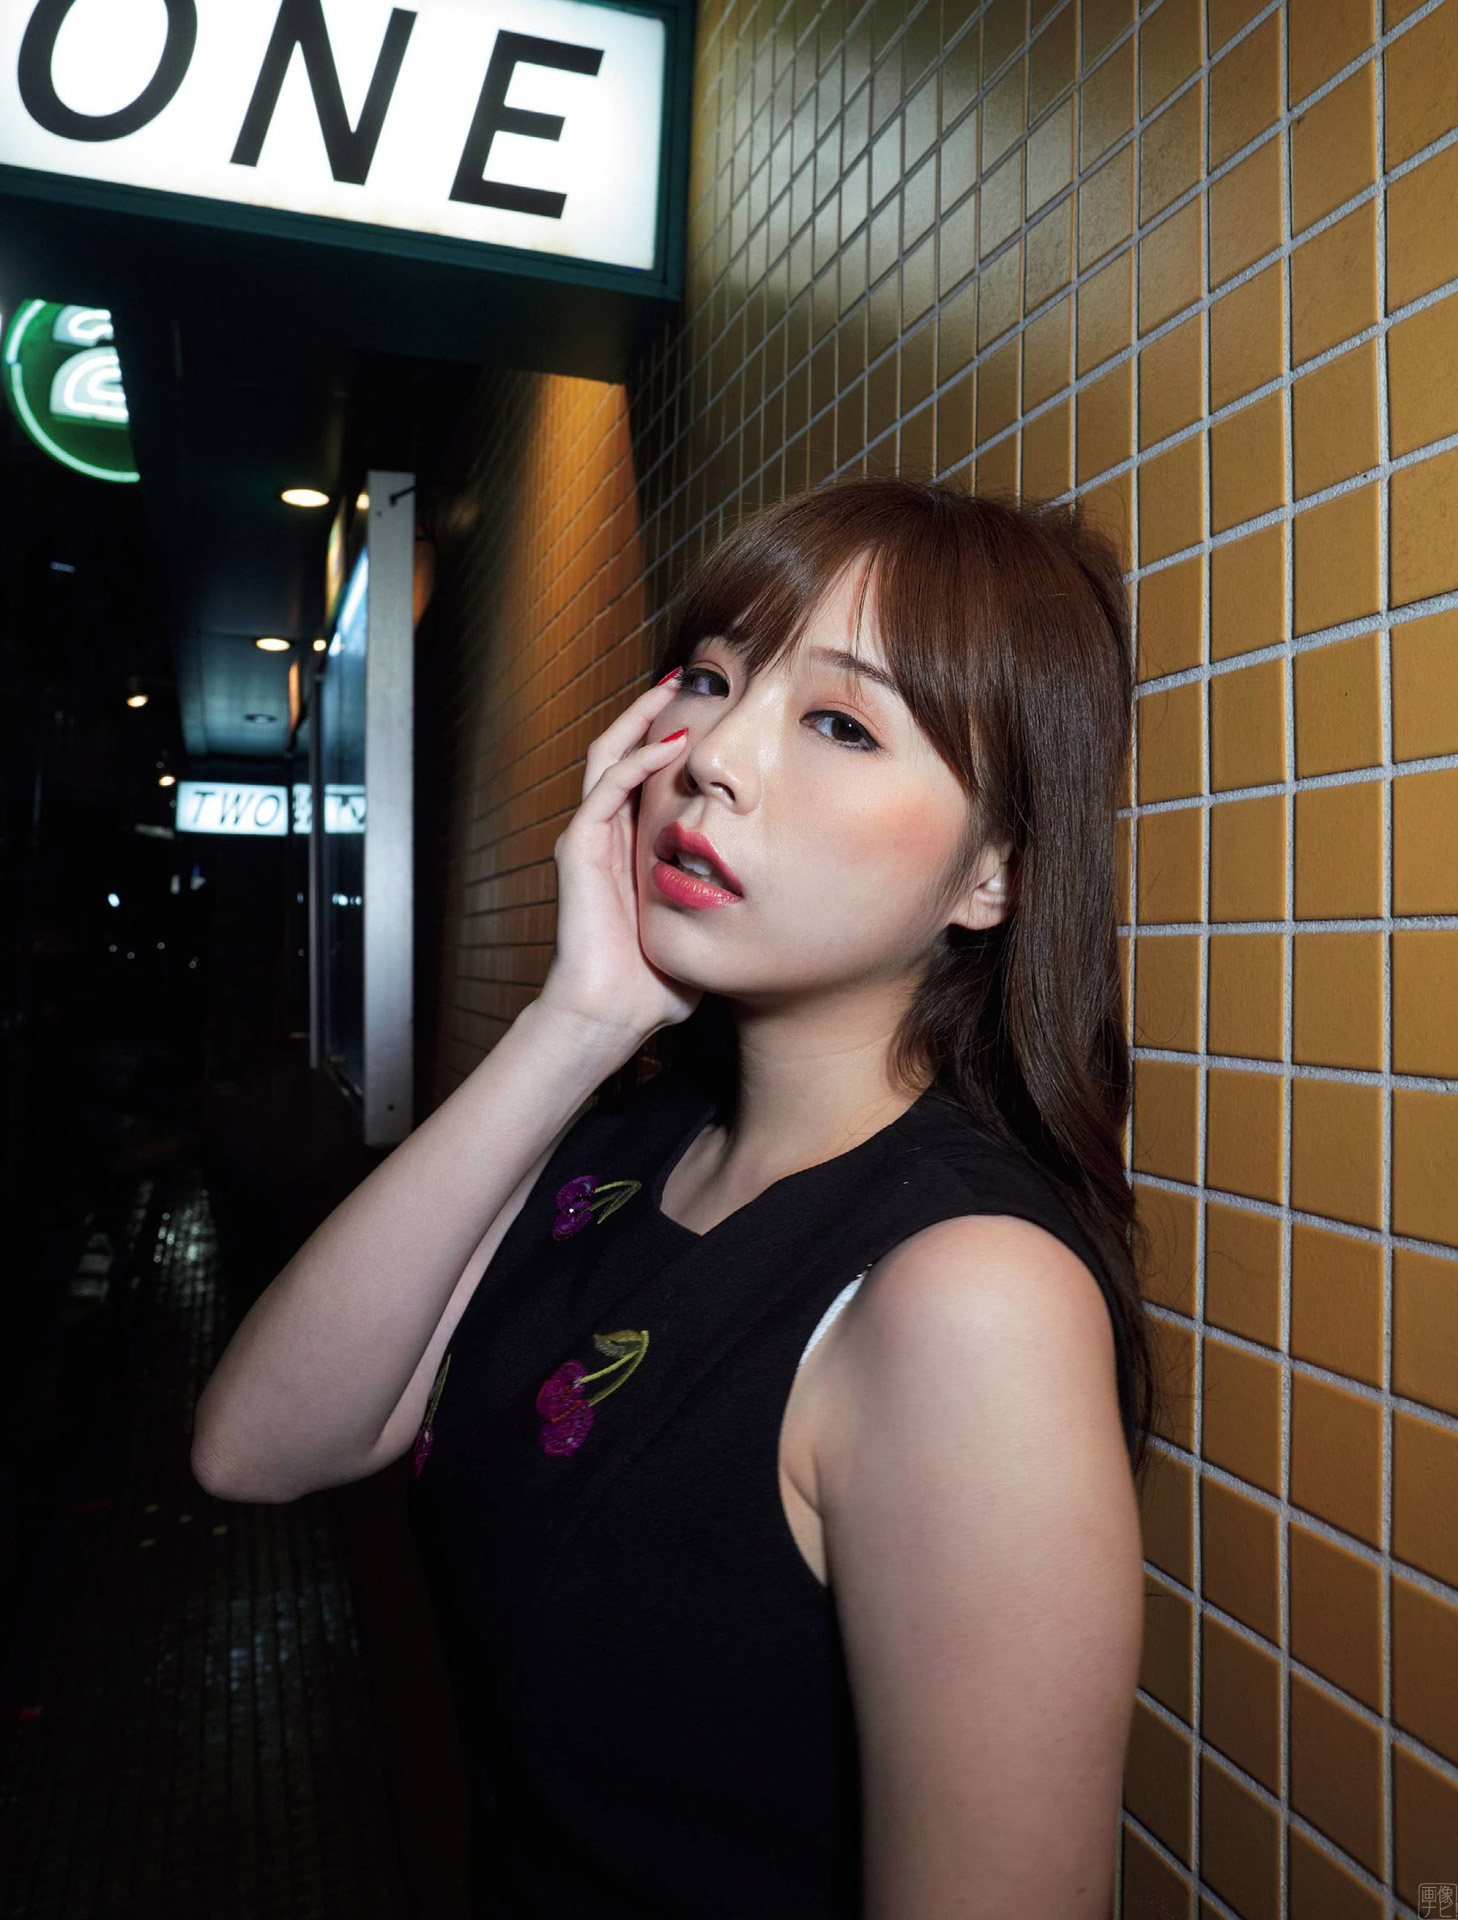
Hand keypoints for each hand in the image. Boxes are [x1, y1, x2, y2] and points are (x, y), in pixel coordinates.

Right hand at [536, 673, 702, 1044]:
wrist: (611, 1015)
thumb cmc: (656, 985)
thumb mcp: (706, 929)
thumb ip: (731, 902)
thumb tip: (787, 894)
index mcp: (632, 846)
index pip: (649, 774)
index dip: (672, 737)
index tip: (713, 710)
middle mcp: (607, 833)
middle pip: (624, 749)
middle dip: (653, 709)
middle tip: (688, 674)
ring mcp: (590, 838)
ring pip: (610, 755)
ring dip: (641, 719)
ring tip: (674, 687)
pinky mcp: (580, 849)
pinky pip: (606, 789)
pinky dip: (637, 762)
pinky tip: (671, 746)